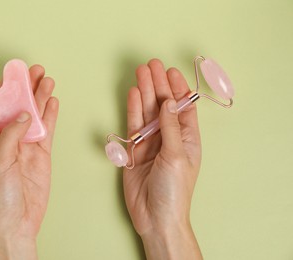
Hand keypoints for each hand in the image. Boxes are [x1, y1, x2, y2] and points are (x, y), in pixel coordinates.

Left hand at [0, 65, 58, 259]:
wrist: (17, 223)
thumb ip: (11, 136)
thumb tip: (24, 114)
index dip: (6, 91)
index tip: (14, 74)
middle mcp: (9, 140)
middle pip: (20, 108)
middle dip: (27, 89)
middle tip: (36, 71)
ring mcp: (27, 147)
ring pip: (36, 117)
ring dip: (41, 99)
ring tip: (47, 81)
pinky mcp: (42, 155)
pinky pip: (48, 131)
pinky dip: (51, 116)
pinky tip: (53, 102)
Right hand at [123, 59, 202, 258]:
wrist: (155, 216)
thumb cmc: (174, 190)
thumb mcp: (177, 156)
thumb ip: (170, 127)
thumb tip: (168, 102)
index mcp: (187, 138)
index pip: (183, 107)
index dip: (177, 88)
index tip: (170, 71)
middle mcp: (169, 136)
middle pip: (163, 104)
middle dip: (158, 84)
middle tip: (152, 64)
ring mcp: (151, 141)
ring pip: (147, 111)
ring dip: (145, 92)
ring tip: (141, 72)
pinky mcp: (135, 149)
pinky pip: (134, 125)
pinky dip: (133, 109)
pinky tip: (133, 94)